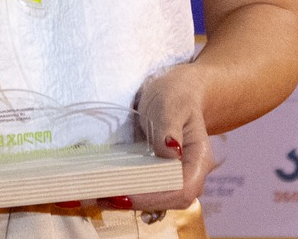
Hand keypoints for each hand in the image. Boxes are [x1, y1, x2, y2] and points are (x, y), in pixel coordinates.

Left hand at [116, 63, 215, 213]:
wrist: (177, 95)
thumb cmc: (177, 96)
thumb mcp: (171, 104)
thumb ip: (170, 126)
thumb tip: (171, 152)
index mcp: (199, 159)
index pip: (183, 190)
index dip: (155, 197)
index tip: (126, 193)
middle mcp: (190, 175)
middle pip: (168, 201)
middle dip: (137, 202)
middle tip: (104, 196)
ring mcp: (175, 179)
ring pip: (155, 201)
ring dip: (128, 202)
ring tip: (98, 196)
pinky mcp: (160, 178)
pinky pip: (146, 192)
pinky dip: (126, 193)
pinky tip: (105, 191)